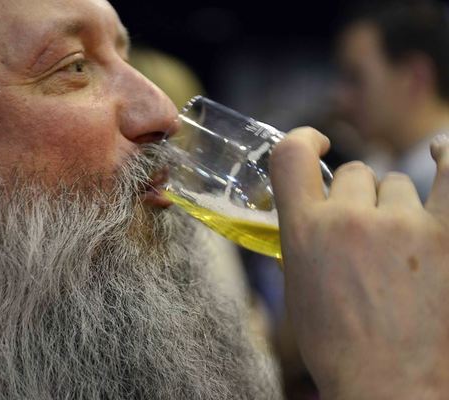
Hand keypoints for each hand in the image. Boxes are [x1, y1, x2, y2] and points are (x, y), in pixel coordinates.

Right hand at [270, 128, 448, 399]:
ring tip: (401, 246)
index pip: (289, 156)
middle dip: (357, 197)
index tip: (315, 144)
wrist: (392, 388)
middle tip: (365, 234)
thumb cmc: (342, 348)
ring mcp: (403, 225)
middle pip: (356, 173)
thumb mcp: (299, 291)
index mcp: (305, 233)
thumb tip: (320, 214)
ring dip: (396, 206)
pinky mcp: (447, 235)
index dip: (301, 140)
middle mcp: (350, 220)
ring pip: (397, 183)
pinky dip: (447, 159)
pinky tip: (442, 153)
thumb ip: (304, 241)